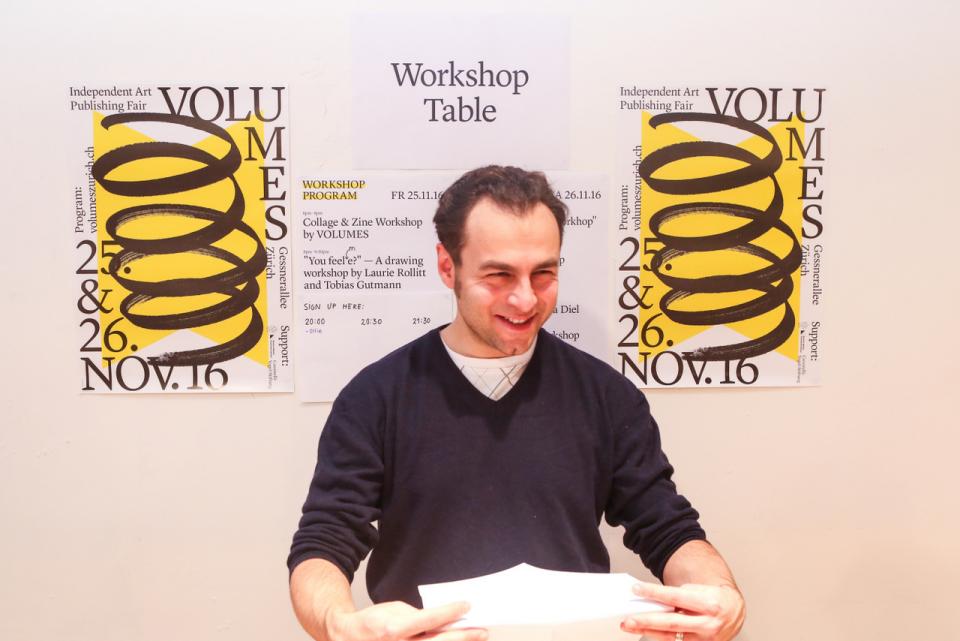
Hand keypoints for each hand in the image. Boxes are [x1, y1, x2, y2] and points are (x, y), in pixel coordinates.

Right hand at [327, 600, 487, 640]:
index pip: (429, 620)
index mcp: (393, 630)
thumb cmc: (372, 623)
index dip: (450, 612)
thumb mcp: (394, 610)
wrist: (348, 639)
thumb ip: (417, 616)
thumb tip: (442, 620)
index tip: (466, 606)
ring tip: (475, 638)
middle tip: (481, 630)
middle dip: (463, 637)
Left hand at [621, 582, 744, 640]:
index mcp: (709, 604)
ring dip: (648, 632)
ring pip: (671, 636)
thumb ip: (679, 596)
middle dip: (647, 621)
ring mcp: (705, 639)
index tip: (636, 589)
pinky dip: (660, 638)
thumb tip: (653, 600)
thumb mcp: (699, 590)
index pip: (676, 597)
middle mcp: (708, 624)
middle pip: (671, 623)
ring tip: (630, 626)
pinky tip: (648, 633)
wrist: (734, 612)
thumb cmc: (713, 598)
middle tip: (628, 619)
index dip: (655, 593)